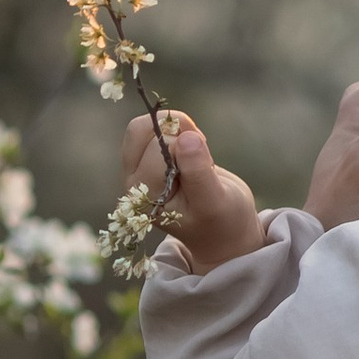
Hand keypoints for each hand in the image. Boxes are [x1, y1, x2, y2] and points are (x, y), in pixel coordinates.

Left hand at [122, 111, 263, 274]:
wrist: (224, 231)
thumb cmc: (221, 221)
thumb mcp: (214, 201)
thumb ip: (198, 172)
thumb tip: (186, 138)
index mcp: (143, 196)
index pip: (157, 149)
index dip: (185, 149)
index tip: (205, 169)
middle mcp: (134, 182)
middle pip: (141, 131)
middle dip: (176, 135)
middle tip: (200, 158)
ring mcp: (139, 171)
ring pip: (144, 127)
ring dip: (175, 131)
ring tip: (196, 156)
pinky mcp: (148, 161)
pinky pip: (155, 130)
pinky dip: (178, 133)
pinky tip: (192, 155)